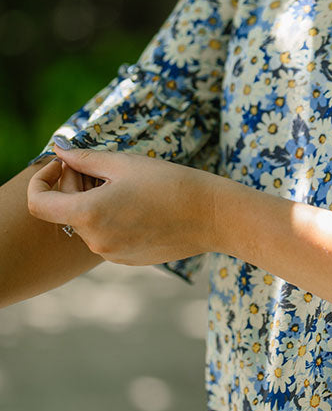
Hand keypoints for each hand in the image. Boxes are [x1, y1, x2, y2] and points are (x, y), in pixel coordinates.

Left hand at [27, 145, 218, 265]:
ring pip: (88, 223)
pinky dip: (112, 218)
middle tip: (103, 167)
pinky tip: (140, 204)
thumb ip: (85, 159)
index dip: (41, 180)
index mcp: (89, 214)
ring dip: (95, 202)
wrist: (213, 216)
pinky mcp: (128, 259)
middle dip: (75, 185)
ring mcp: (112, 254)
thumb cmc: (171, 183)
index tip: (61, 165)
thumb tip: (59, 150)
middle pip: (66, 210)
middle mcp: (95, 240)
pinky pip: (107, 236)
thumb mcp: (125, 163)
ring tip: (128, 185)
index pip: (39, 203)